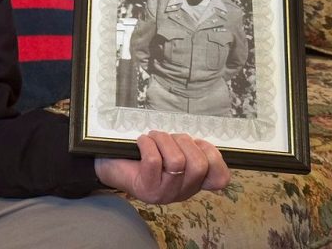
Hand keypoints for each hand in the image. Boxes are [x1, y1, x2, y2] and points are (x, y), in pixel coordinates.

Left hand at [94, 130, 229, 204]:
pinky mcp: (146, 189)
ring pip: (177, 161)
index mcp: (193, 182)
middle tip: (166, 138)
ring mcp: (165, 193)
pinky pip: (154, 160)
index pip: (220, 178)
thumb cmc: (142, 154)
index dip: (214, 156)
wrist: (110, 165)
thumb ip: (188, 148)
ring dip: (163, 140)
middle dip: (183, 141)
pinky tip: (140, 142)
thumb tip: (202, 143)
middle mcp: (182, 192)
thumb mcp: (170, 150)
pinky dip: (147, 144)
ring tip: (151, 139)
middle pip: (199, 164)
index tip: (197, 143)